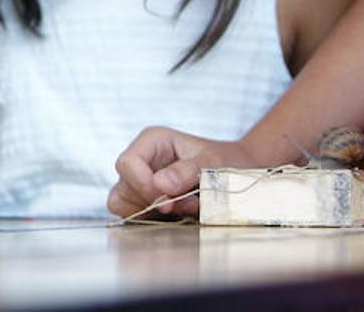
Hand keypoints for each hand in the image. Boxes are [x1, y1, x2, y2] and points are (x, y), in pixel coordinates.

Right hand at [107, 127, 254, 219]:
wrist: (240, 174)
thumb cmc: (228, 161)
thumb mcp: (212, 162)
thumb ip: (187, 171)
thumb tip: (161, 184)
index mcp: (151, 141)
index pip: (127, 164)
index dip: (142, 185)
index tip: (167, 201)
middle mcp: (141, 160)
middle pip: (123, 187)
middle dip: (151, 202)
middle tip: (184, 206)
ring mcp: (141, 181)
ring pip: (123, 204)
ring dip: (153, 213)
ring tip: (187, 208)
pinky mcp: (146, 201)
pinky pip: (135, 216)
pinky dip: (155, 220)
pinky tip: (181, 215)